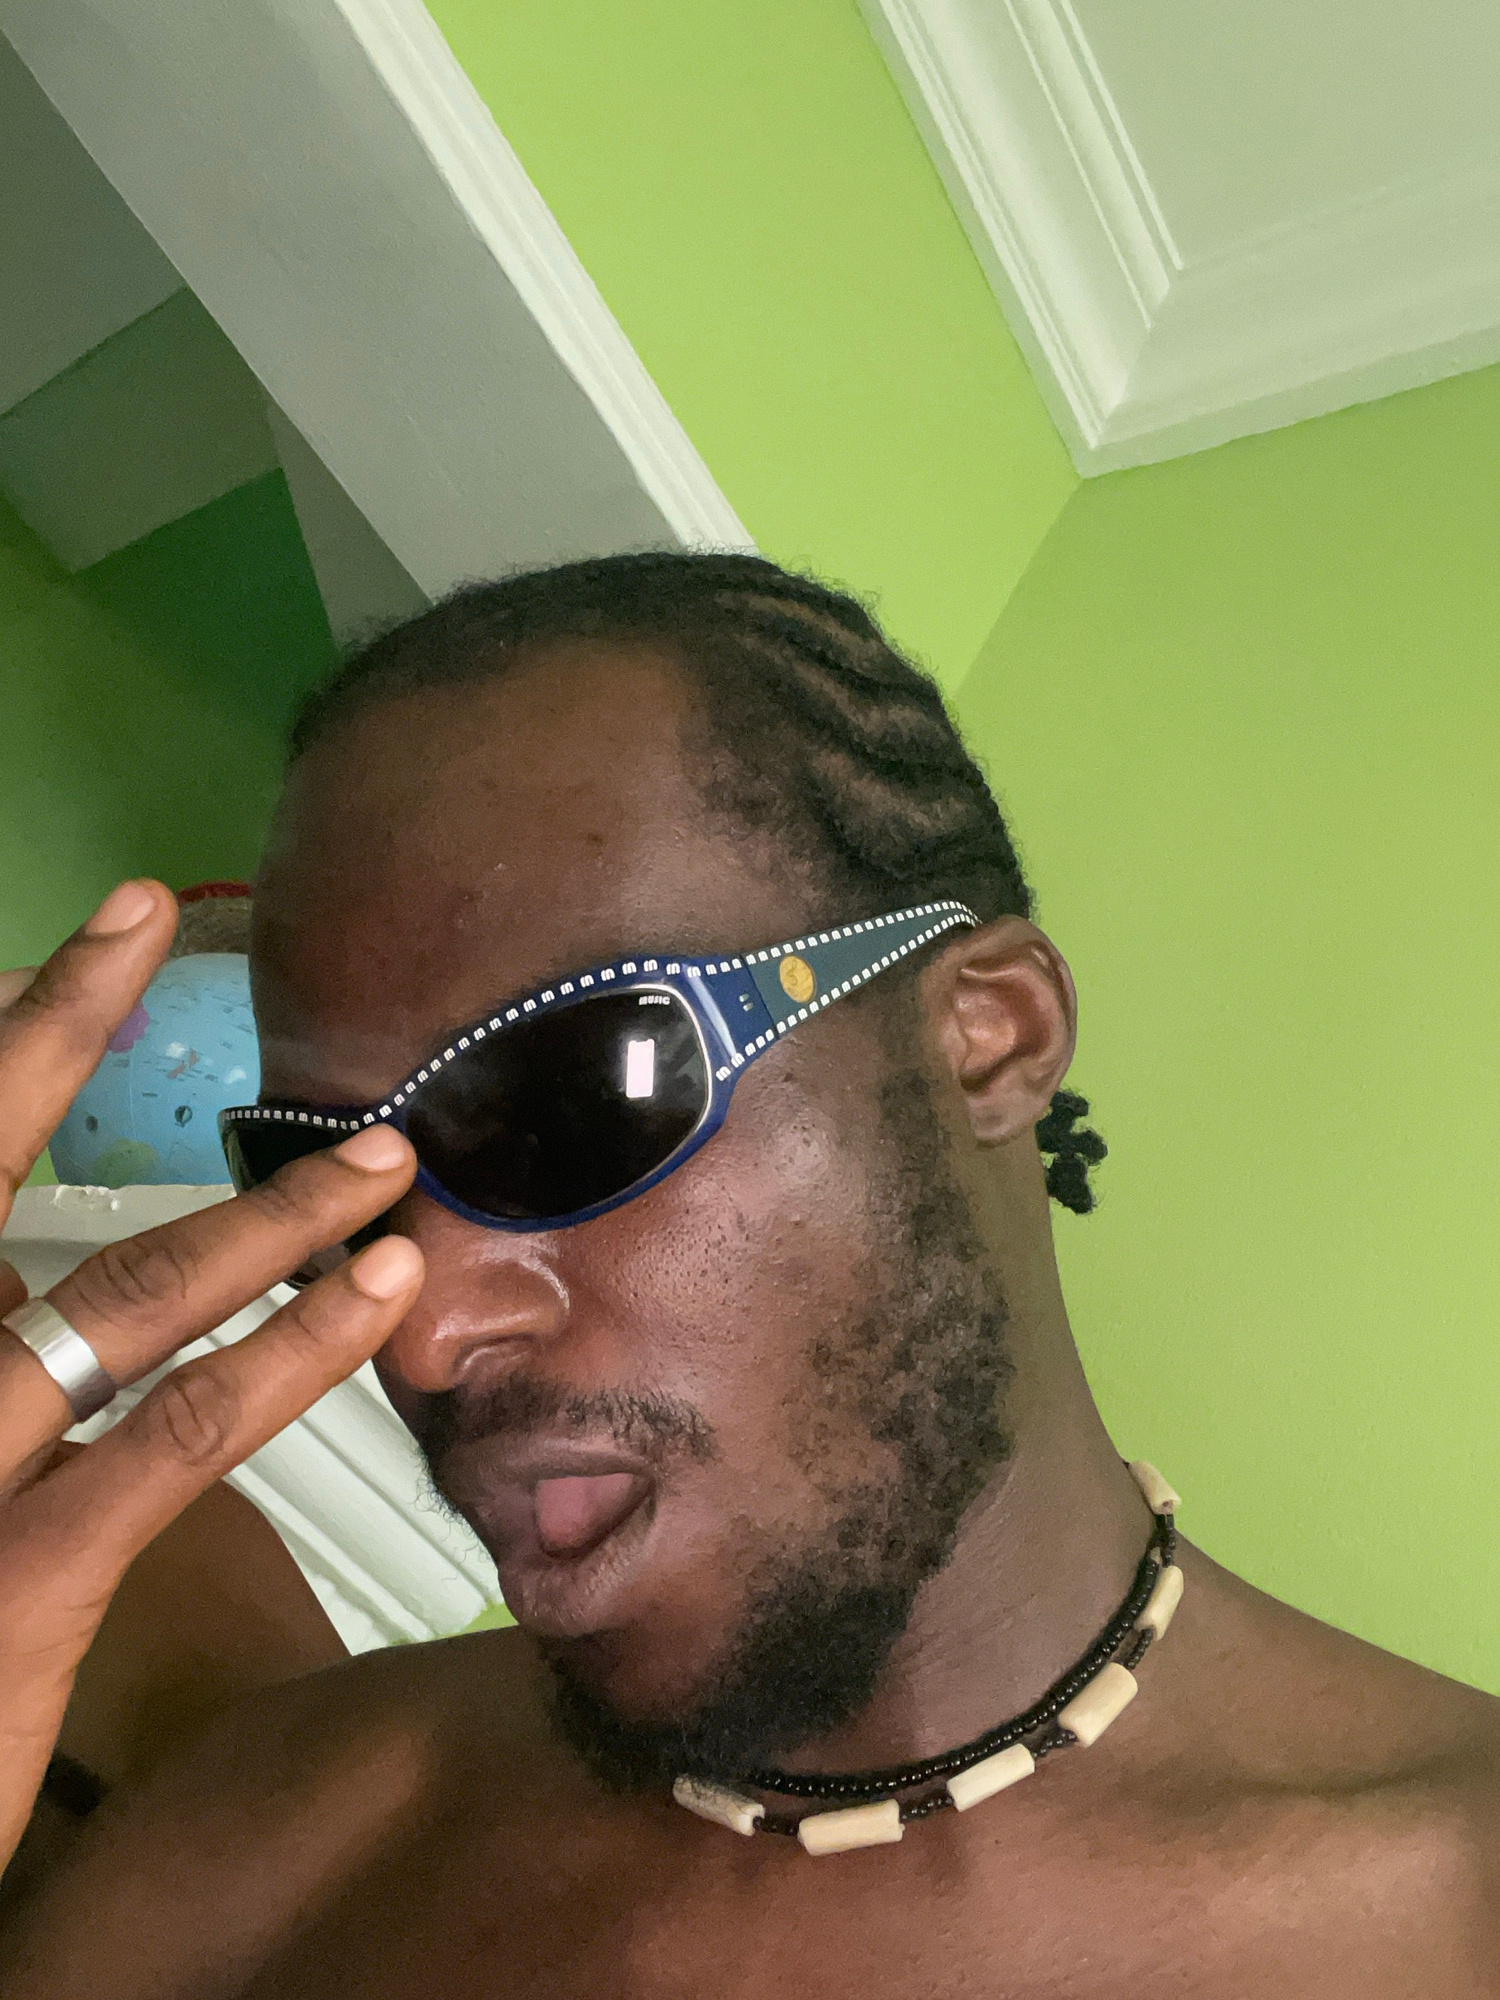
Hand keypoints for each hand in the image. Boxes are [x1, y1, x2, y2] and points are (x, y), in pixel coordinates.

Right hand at [0, 881, 423, 1870]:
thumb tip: (33, 1264)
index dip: (9, 1027)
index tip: (96, 925)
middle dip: (60, 1027)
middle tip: (150, 918)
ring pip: (123, 1295)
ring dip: (266, 1211)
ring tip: (382, 1155)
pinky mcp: (19, 1579)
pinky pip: (177, 1433)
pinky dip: (289, 1352)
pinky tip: (374, 1297)